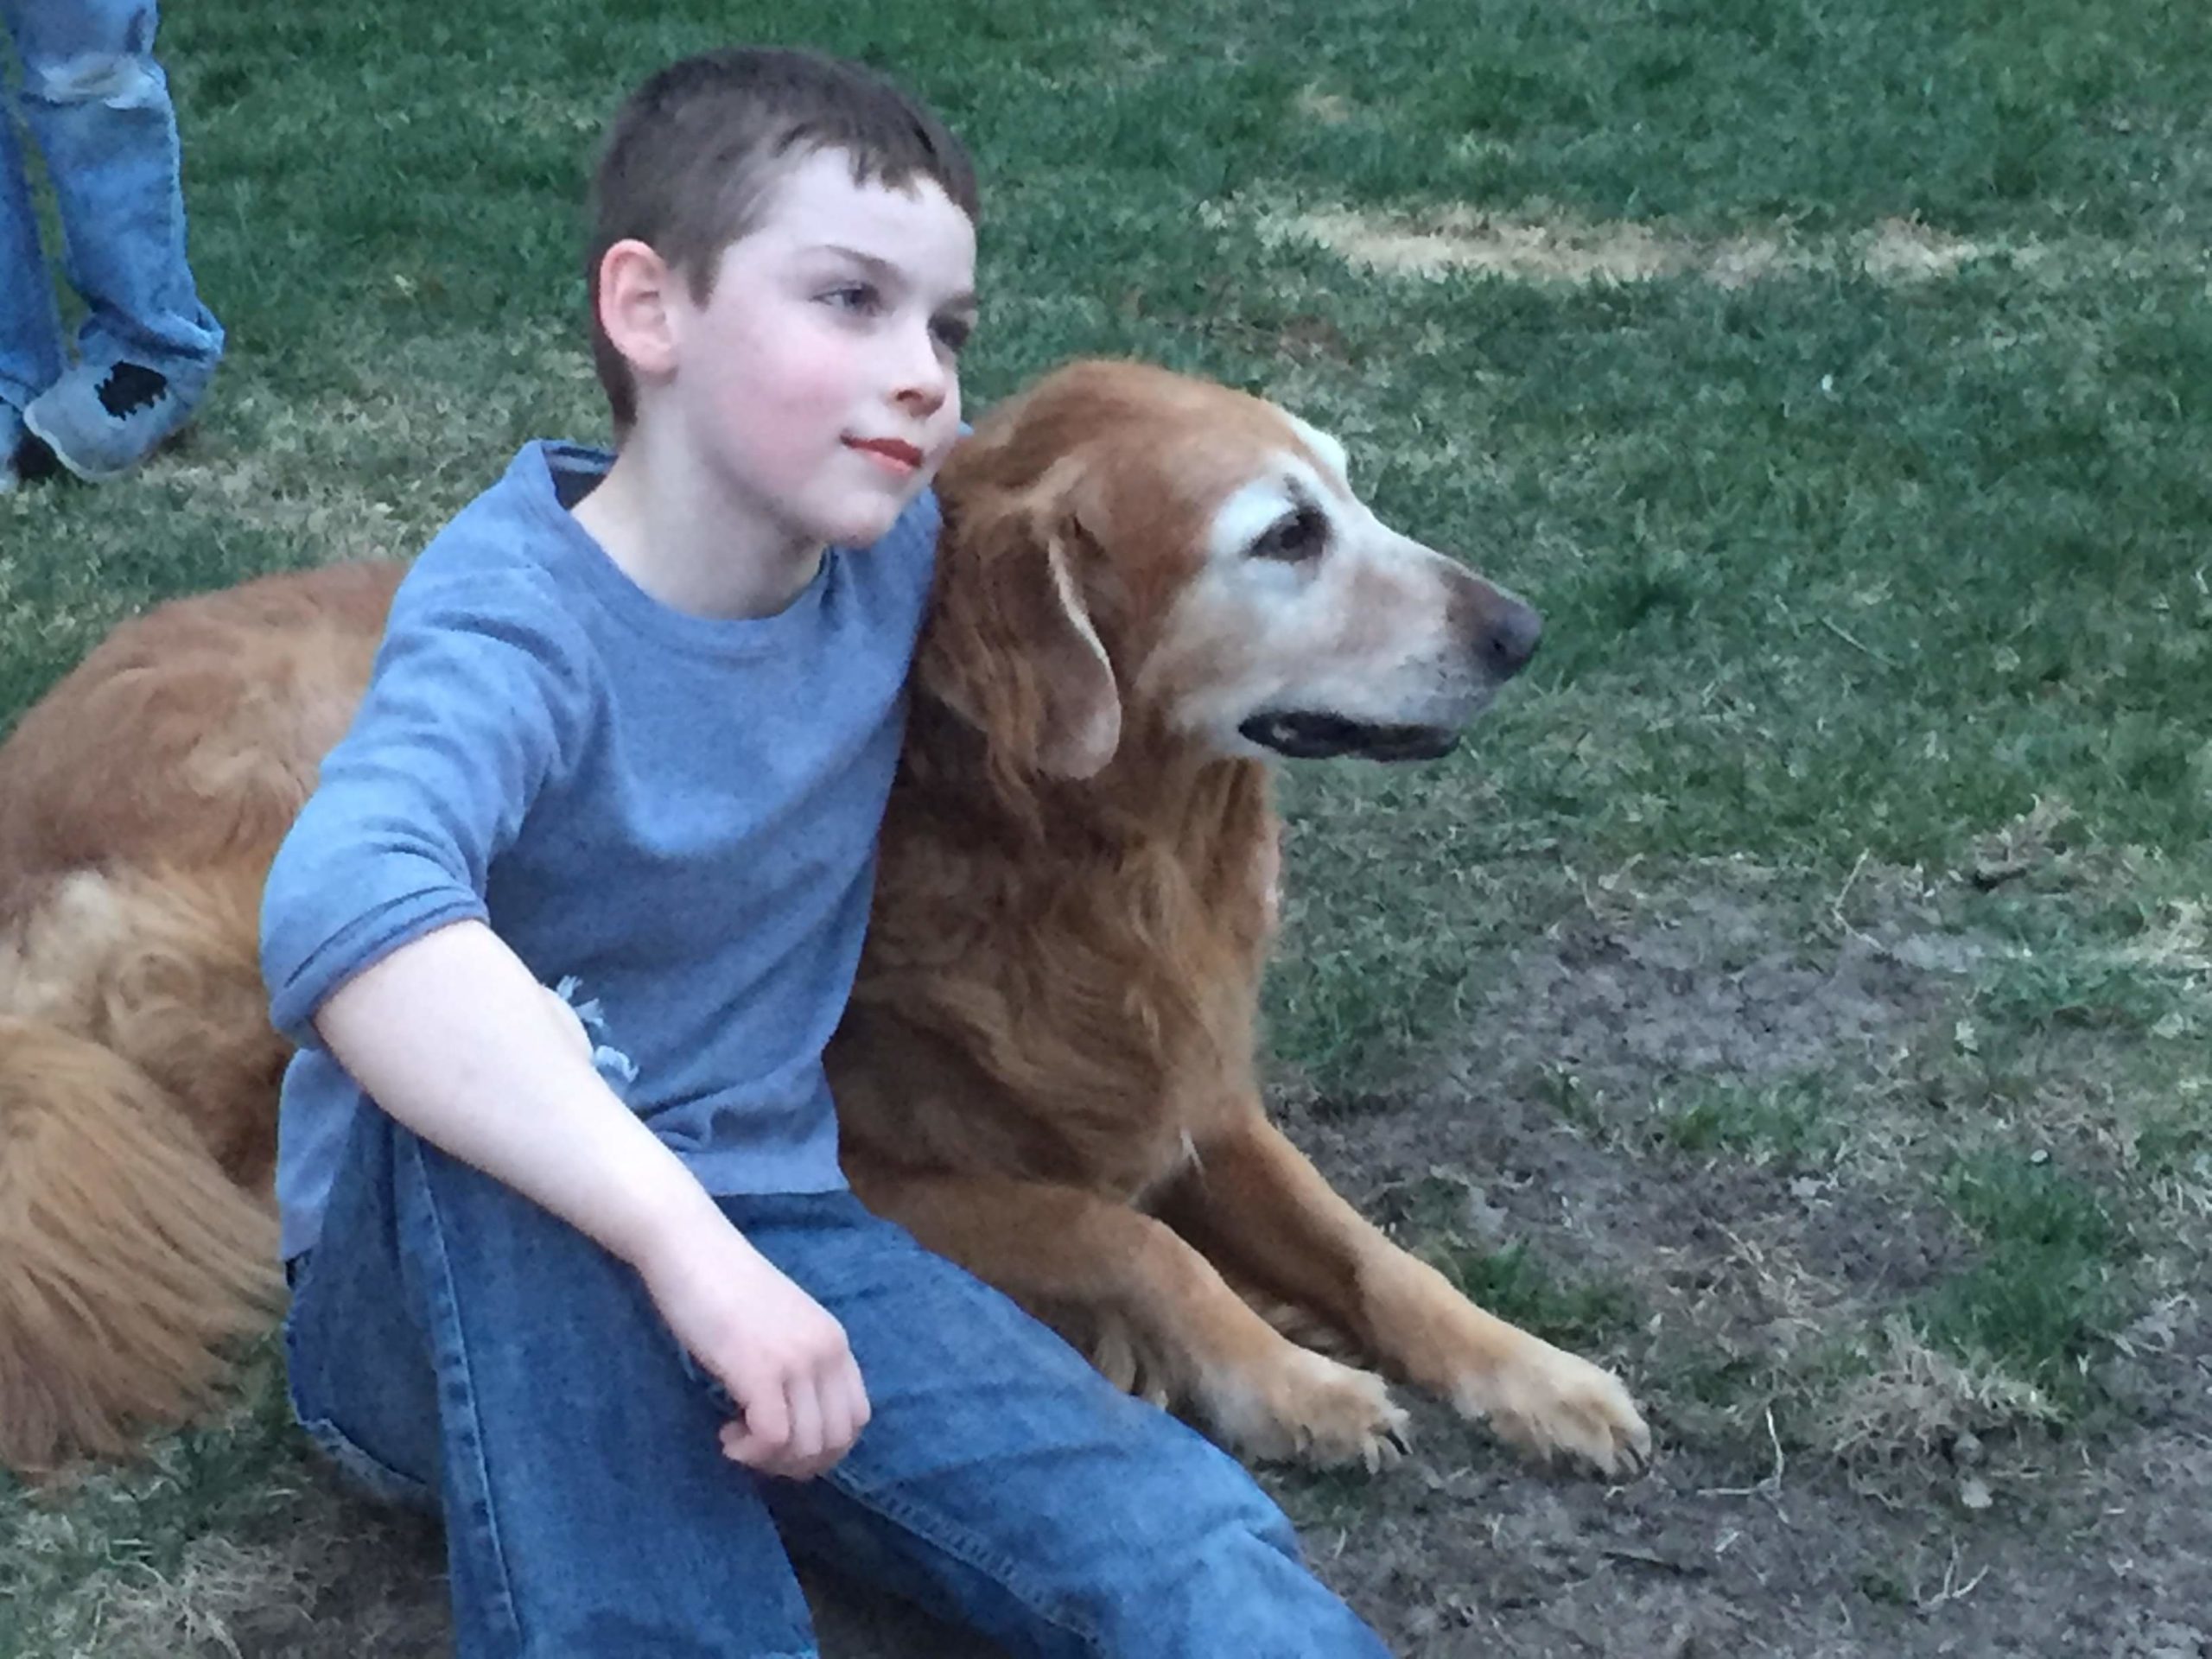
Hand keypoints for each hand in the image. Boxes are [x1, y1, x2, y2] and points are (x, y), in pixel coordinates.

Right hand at [631, 1205, 870, 1479]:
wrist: (691, 1248)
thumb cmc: (724, 1288)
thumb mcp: (781, 1328)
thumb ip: (798, 1365)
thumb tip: (794, 1426)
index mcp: (836, 1342)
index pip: (856, 1418)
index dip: (821, 1448)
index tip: (781, 1442)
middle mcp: (826, 1352)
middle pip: (837, 1441)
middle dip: (796, 1463)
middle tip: (757, 1449)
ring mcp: (796, 1360)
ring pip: (808, 1446)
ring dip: (770, 1459)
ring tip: (737, 1438)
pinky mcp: (760, 1369)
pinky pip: (773, 1437)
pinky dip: (750, 1451)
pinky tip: (727, 1435)